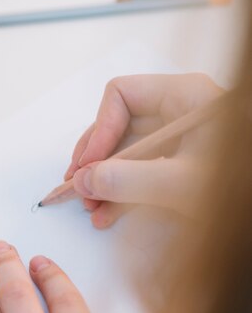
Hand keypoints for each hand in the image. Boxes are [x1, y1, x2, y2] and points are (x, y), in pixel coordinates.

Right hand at [65, 74, 223, 228]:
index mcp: (183, 97)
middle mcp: (175, 114)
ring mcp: (175, 141)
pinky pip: (137, 173)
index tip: (87, 165)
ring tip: (90, 208)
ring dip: (102, 182)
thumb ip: (130, 180)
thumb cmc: (239, 185)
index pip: (121, 96)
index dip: (98, 129)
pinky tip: (108, 215)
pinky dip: (119, 194)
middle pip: (116, 127)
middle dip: (94, 160)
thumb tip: (84, 181)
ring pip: (123, 154)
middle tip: (76, 187)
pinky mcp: (176, 166)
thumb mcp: (183, 182)